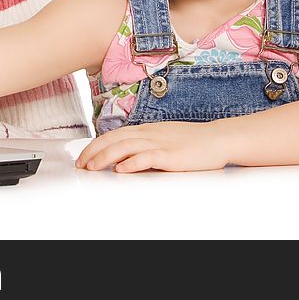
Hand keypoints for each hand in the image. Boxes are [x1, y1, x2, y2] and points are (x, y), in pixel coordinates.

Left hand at [75, 121, 229, 171]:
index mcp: (145, 130)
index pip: (113, 135)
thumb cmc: (190, 140)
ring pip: (125, 147)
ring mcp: (159, 143)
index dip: (95, 145)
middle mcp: (148, 134)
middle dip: (93, 152)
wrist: (217, 139)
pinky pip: (147, 157)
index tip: (82, 157)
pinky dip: (132, 163)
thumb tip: (122, 155)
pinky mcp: (170, 155)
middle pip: (113, 139)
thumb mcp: (161, 137)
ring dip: (106, 157)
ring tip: (93, 167)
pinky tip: (121, 170)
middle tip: (80, 165)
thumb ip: (143, 143)